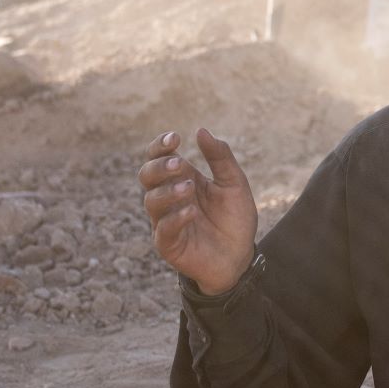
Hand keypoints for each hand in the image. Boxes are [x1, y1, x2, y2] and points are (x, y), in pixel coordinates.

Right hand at [140, 128, 259, 293]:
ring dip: (168, 191)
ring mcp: (166, 221)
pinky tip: (192, 212)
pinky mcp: (168, 244)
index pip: (159, 157)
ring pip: (151, 201)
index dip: (160, 145)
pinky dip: (175, 218)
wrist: (241, 257)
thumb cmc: (235, 219)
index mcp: (181, 179)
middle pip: (147, 175)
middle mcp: (169, 198)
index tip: (175, 138)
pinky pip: (163, 229)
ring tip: (189, 188)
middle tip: (179, 164)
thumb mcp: (234, 184)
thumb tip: (201, 131)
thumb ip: (220, 158)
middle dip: (159, 166)